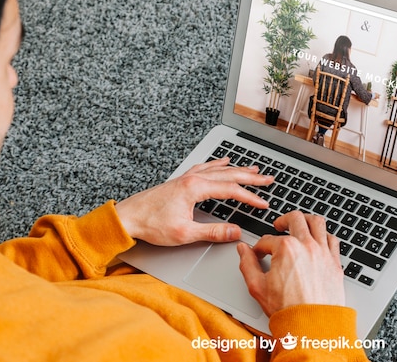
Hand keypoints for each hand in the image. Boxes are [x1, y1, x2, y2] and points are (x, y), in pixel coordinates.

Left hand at [115, 157, 272, 245]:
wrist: (128, 217)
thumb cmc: (151, 224)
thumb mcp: (185, 233)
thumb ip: (213, 232)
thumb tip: (235, 232)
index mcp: (195, 188)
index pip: (232, 190)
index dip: (250, 197)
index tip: (263, 204)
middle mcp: (193, 178)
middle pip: (229, 175)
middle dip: (251, 177)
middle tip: (268, 178)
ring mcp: (187, 177)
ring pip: (219, 169)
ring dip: (238, 169)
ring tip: (253, 169)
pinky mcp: (181, 180)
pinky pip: (205, 167)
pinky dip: (218, 164)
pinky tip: (222, 162)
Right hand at [237, 211, 344, 315]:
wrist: (312, 325)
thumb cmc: (288, 310)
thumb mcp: (257, 287)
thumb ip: (247, 264)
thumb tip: (243, 250)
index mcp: (286, 249)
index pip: (268, 239)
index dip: (259, 247)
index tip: (258, 253)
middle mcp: (306, 245)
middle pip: (295, 218)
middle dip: (283, 220)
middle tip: (278, 226)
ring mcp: (323, 252)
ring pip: (317, 222)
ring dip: (306, 220)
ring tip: (300, 224)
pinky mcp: (335, 262)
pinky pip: (332, 239)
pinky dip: (324, 236)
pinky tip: (319, 240)